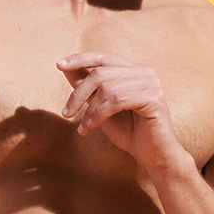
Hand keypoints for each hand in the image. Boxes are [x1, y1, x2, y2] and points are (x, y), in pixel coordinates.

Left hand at [56, 51, 188, 173]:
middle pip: (101, 73)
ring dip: (89, 110)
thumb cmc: (129, 132)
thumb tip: (65, 67)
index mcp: (134, 70)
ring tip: (83, 127)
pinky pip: (118, 101)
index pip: (103, 57)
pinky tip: (90, 127)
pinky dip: (99, 115)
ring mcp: (151, 84)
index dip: (81, 59)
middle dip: (79, 93)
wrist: (152, 156)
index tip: (59, 65)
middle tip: (66, 113)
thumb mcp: (101, 107)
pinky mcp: (154, 99)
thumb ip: (87, 88)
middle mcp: (145, 72)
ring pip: (107, 88)